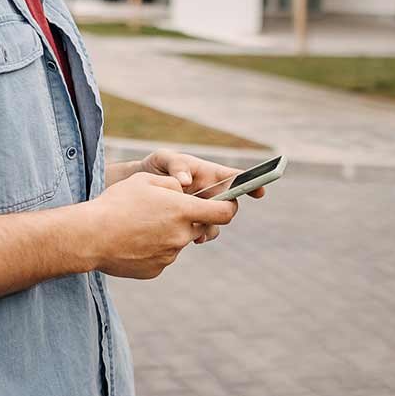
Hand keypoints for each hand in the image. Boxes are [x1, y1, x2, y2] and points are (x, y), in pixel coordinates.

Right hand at [82, 172, 237, 278]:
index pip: (224, 212)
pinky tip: (132, 241)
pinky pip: (162, 256)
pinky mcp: (156, 269)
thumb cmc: (117, 203)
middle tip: (163, 212)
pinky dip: (153, 248)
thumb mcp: (146, 179)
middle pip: (199, 227)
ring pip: (178, 242)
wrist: (91, 236)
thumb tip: (185, 191)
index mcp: (182, 210)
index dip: (230, 207)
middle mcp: (181, 235)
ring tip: (139, 225)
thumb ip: (173, 183)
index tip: (228, 204)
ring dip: (167, 234)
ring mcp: (169, 255)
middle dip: (188, 219)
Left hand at [140, 149, 266, 243]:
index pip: (235, 177)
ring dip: (212, 228)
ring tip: (198, 232)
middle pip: (230, 204)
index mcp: (209, 173)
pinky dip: (200, 235)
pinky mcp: (191, 222)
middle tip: (216, 214)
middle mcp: (210, 192)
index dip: (251, 183)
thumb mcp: (162, 158)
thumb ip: (176, 165)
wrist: (135, 187)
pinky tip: (192, 237)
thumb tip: (186, 181)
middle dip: (226, 211)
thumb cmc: (154, 167)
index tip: (260, 191)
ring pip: (217, 222)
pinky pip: (203, 232)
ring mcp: (202, 209)